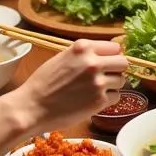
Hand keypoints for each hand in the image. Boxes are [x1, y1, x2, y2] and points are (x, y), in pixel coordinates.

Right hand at [14, 39, 128, 130]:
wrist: (32, 107)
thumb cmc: (43, 83)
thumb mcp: (63, 57)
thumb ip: (85, 54)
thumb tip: (107, 54)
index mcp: (83, 47)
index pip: (114, 47)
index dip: (111, 56)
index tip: (107, 62)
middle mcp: (93, 62)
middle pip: (123, 63)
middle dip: (116, 70)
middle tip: (106, 76)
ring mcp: (98, 82)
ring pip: (121, 81)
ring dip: (112, 85)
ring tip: (95, 90)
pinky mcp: (99, 101)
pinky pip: (116, 97)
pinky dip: (107, 100)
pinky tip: (93, 100)